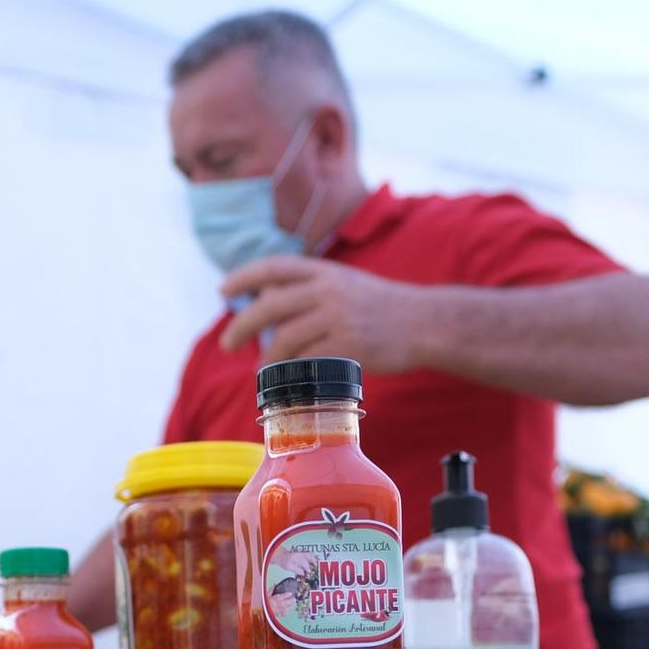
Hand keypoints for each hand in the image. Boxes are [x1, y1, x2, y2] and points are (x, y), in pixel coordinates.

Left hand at [218, 256, 435, 370]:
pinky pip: (307, 362)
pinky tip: (287, 380)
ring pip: (285, 338)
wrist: (425, 322)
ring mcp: (338, 317)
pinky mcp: (348, 346)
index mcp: (325, 271)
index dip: (245, 277)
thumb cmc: (382, 308)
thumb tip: (264, 301)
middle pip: (270, 305)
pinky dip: (291, 373)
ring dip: (267, 357)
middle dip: (241, 325)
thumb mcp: (345, 285)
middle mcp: (328, 290)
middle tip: (226, 344)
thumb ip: (309, 290)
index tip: (223, 291)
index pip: (275, 267)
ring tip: (262, 369)